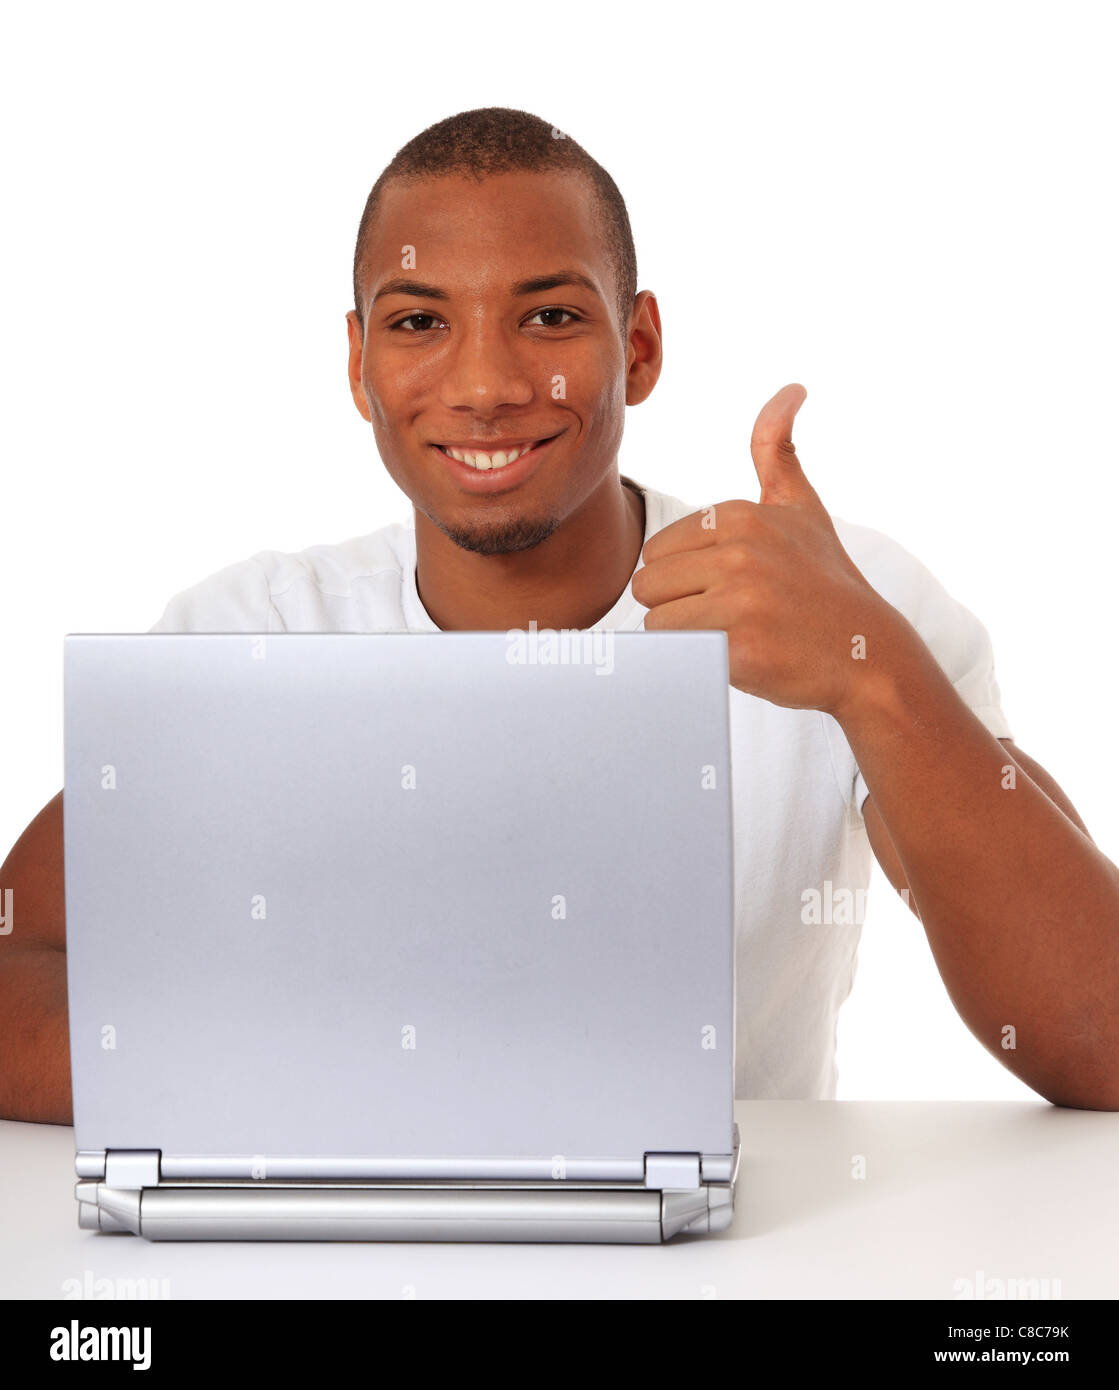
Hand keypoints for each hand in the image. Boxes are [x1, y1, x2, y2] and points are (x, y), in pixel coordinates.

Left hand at [631, 383, 903, 716]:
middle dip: (677, 606)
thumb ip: (778, 451)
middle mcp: (741, 550)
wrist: (865, 654)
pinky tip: (737, 656)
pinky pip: (674, 651)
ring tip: (734, 635)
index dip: (685, 577)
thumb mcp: (802, 509)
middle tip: (729, 616)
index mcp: (742, 515)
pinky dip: (693, 661)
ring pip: (656, 620)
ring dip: (684, 637)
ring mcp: (741, 598)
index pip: (657, 550)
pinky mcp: (739, 646)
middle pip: (648, 584)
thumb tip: (791, 389)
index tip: (732, 587)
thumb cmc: (825, 584)